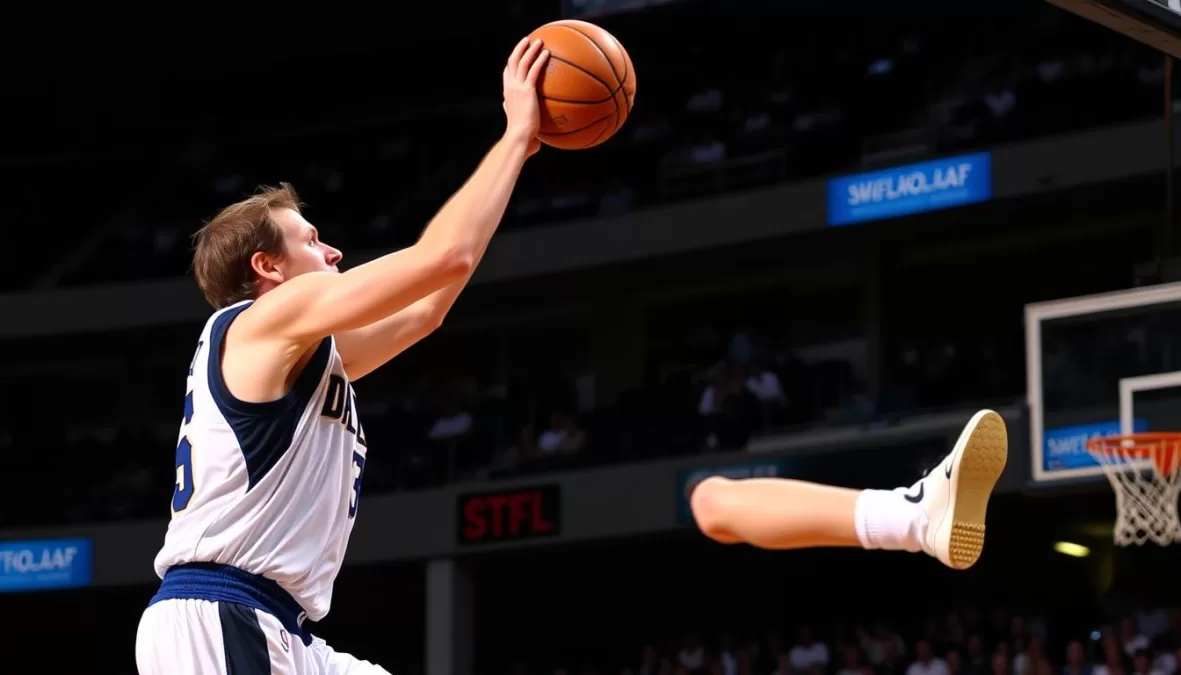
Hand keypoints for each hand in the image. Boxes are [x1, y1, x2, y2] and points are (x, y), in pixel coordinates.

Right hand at [502, 37, 548, 155]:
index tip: (516, 58)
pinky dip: (539, 59)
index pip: (507, 76)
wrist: (519, 138)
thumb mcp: (524, 132)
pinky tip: (547, 53)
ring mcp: (516, 88)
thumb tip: (537, 144)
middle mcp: (510, 88)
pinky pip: (533, 70)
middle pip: (511, 62)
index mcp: (508, 96)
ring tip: (539, 41)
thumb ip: (529, 132)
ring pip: (521, 61)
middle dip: (519, 49)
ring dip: (529, 49)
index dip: (510, 66)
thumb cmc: (522, 141)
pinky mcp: (526, 90)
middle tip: (527, 41)